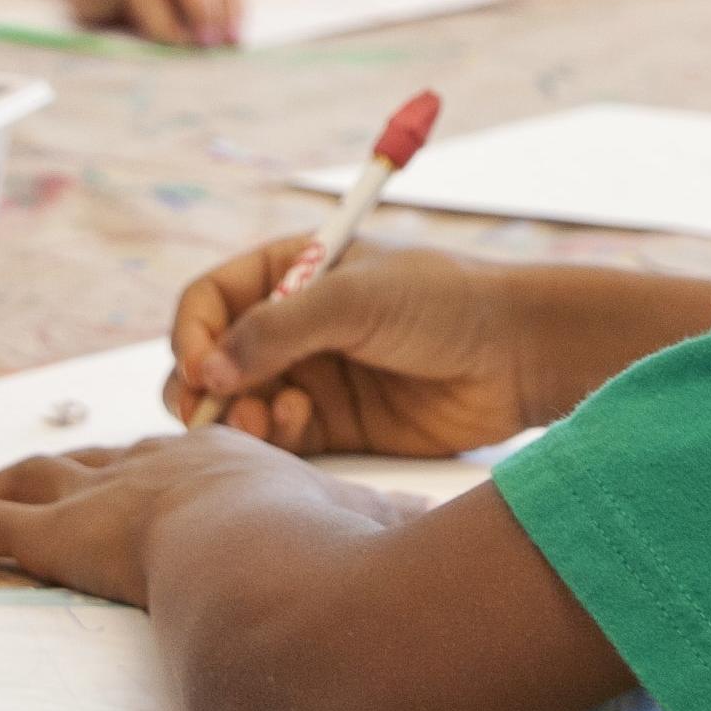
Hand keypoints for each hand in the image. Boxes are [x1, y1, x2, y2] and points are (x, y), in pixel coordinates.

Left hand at [0, 433, 405, 605]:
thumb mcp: (368, 544)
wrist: (275, 559)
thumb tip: (433, 557)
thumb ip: (387, 543)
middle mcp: (161, 467)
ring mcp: (107, 498)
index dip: (153, 465)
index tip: (142, 471)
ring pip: (33, 484)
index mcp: (233, 469)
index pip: (179, 460)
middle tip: (37, 472)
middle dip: (66, 466)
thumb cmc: (331, 560)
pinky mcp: (61, 538)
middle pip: (98, 459)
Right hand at [165, 237, 537, 455]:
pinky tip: (295, 424)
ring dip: (236, 415)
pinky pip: (278, 438)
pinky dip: (270, 437)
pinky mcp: (335, 427)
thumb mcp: (355, 299)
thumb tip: (205, 370)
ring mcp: (311, 376)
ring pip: (238, 405)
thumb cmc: (443, 303)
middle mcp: (292, 325)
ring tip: (266, 418)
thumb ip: (276, 330)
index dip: (192, 333)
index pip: (211, 300)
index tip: (197, 367)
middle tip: (208, 409)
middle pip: (212, 359)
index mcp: (292, 272)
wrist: (518, 356)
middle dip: (201, 386)